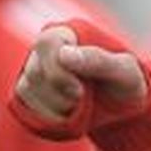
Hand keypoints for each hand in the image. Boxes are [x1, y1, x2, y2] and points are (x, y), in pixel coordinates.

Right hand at [14, 25, 146, 121]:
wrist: (121, 105)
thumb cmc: (125, 81)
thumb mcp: (123, 70)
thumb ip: (98, 60)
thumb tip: (64, 54)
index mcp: (68, 32)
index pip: (47, 43)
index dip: (59, 72)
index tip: (80, 91)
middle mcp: (45, 48)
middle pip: (35, 72)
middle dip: (62, 95)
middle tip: (85, 100)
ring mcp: (33, 69)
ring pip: (27, 90)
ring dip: (56, 108)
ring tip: (80, 107)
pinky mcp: (28, 91)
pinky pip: (25, 105)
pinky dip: (47, 117)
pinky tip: (67, 117)